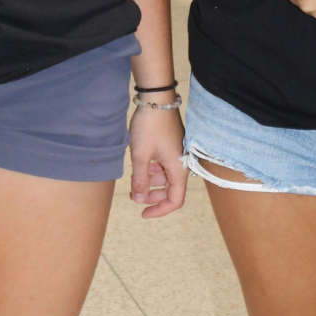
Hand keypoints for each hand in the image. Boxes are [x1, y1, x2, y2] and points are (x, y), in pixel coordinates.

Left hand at [128, 102, 187, 218]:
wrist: (156, 101)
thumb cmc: (149, 128)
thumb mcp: (140, 156)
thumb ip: (140, 179)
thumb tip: (138, 199)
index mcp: (178, 170)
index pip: (175, 200)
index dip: (159, 210)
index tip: (143, 213)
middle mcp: (182, 165)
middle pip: (171, 191)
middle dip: (153, 197)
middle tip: (133, 196)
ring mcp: (178, 156)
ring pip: (167, 179)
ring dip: (152, 184)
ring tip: (135, 180)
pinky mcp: (173, 149)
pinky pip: (165, 167)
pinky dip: (154, 171)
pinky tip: (142, 166)